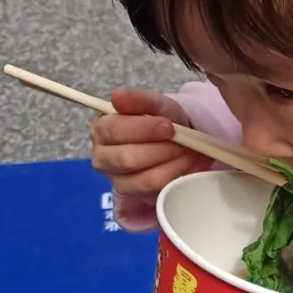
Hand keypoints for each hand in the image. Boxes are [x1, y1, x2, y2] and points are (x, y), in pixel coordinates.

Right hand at [90, 87, 209, 195]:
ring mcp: (117, 181)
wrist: (175, 141)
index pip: (116, 131)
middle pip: (128, 159)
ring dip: (173, 164)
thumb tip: (117, 96)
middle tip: (185, 142)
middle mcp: (102, 158)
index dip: (144, 129)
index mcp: (102, 129)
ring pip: (145, 179)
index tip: (169, 125)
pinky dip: (177, 176)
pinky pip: (157, 191)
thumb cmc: (160, 121)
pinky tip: (188, 164)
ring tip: (191, 152)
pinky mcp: (135, 196)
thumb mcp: (156, 104)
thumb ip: (139, 99)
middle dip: (162, 149)